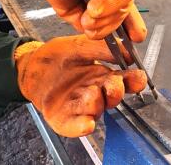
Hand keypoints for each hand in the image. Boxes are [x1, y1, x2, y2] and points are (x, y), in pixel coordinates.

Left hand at [15, 36, 146, 136]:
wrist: (32, 66)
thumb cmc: (57, 56)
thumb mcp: (79, 44)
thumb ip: (100, 47)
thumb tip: (125, 49)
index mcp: (102, 74)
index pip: (124, 80)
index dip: (133, 80)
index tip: (138, 77)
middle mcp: (95, 91)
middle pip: (112, 96)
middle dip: (116, 92)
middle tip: (114, 84)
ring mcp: (80, 106)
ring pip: (95, 109)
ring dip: (96, 102)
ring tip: (92, 93)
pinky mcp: (64, 119)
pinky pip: (75, 126)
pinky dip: (82, 126)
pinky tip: (87, 123)